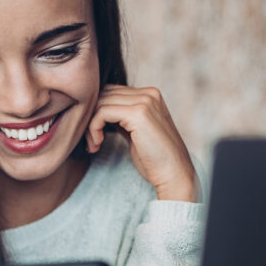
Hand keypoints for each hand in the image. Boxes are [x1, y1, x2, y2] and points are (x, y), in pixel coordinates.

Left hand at [86, 84, 196, 201]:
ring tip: (94, 144)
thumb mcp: (136, 133)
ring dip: (90, 125)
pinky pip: (102, 112)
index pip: (111, 92)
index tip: (94, 136)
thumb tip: (99, 114)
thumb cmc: (155, 159)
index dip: (97, 112)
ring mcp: (145, 101)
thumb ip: (122, 119)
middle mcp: (149, 93)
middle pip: (104, 94)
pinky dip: (93, 128)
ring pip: (101, 102)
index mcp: (150, 95)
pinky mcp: (138, 113)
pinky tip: (97, 143)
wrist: (174, 174)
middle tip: (92, 142)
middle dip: (91, 118)